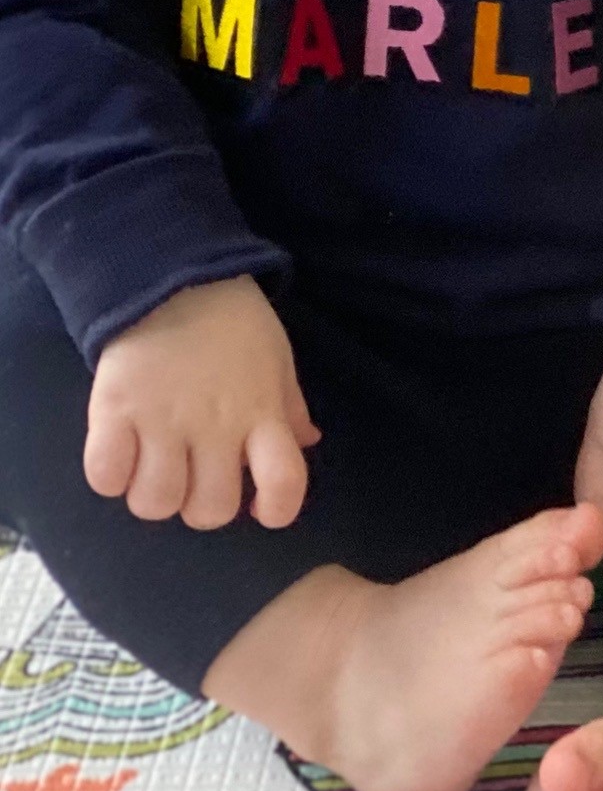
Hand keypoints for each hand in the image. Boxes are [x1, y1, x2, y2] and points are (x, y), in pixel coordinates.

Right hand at [84, 275, 320, 529]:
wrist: (175, 279)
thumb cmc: (235, 324)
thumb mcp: (277, 361)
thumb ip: (289, 408)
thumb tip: (308, 443)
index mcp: (261, 413)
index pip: (284, 482)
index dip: (277, 509)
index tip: (261, 510)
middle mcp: (215, 426)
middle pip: (210, 509)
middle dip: (201, 505)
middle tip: (193, 477)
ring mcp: (162, 421)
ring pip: (156, 504)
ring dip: (154, 496)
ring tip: (153, 467)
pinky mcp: (114, 411)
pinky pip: (105, 477)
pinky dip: (110, 477)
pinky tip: (120, 455)